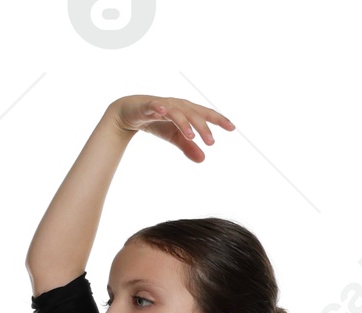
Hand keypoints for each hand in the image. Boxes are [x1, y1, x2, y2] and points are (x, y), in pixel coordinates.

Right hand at [109, 95, 233, 161]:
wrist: (129, 114)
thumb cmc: (156, 122)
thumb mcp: (174, 137)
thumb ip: (188, 147)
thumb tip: (203, 159)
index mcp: (186, 110)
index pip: (205, 114)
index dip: (218, 120)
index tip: (232, 128)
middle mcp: (177, 105)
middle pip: (193, 114)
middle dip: (203, 127)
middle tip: (211, 143)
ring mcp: (162, 104)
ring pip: (176, 111)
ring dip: (185, 122)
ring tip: (191, 136)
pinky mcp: (147, 105)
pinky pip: (154, 105)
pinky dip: (159, 107)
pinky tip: (163, 111)